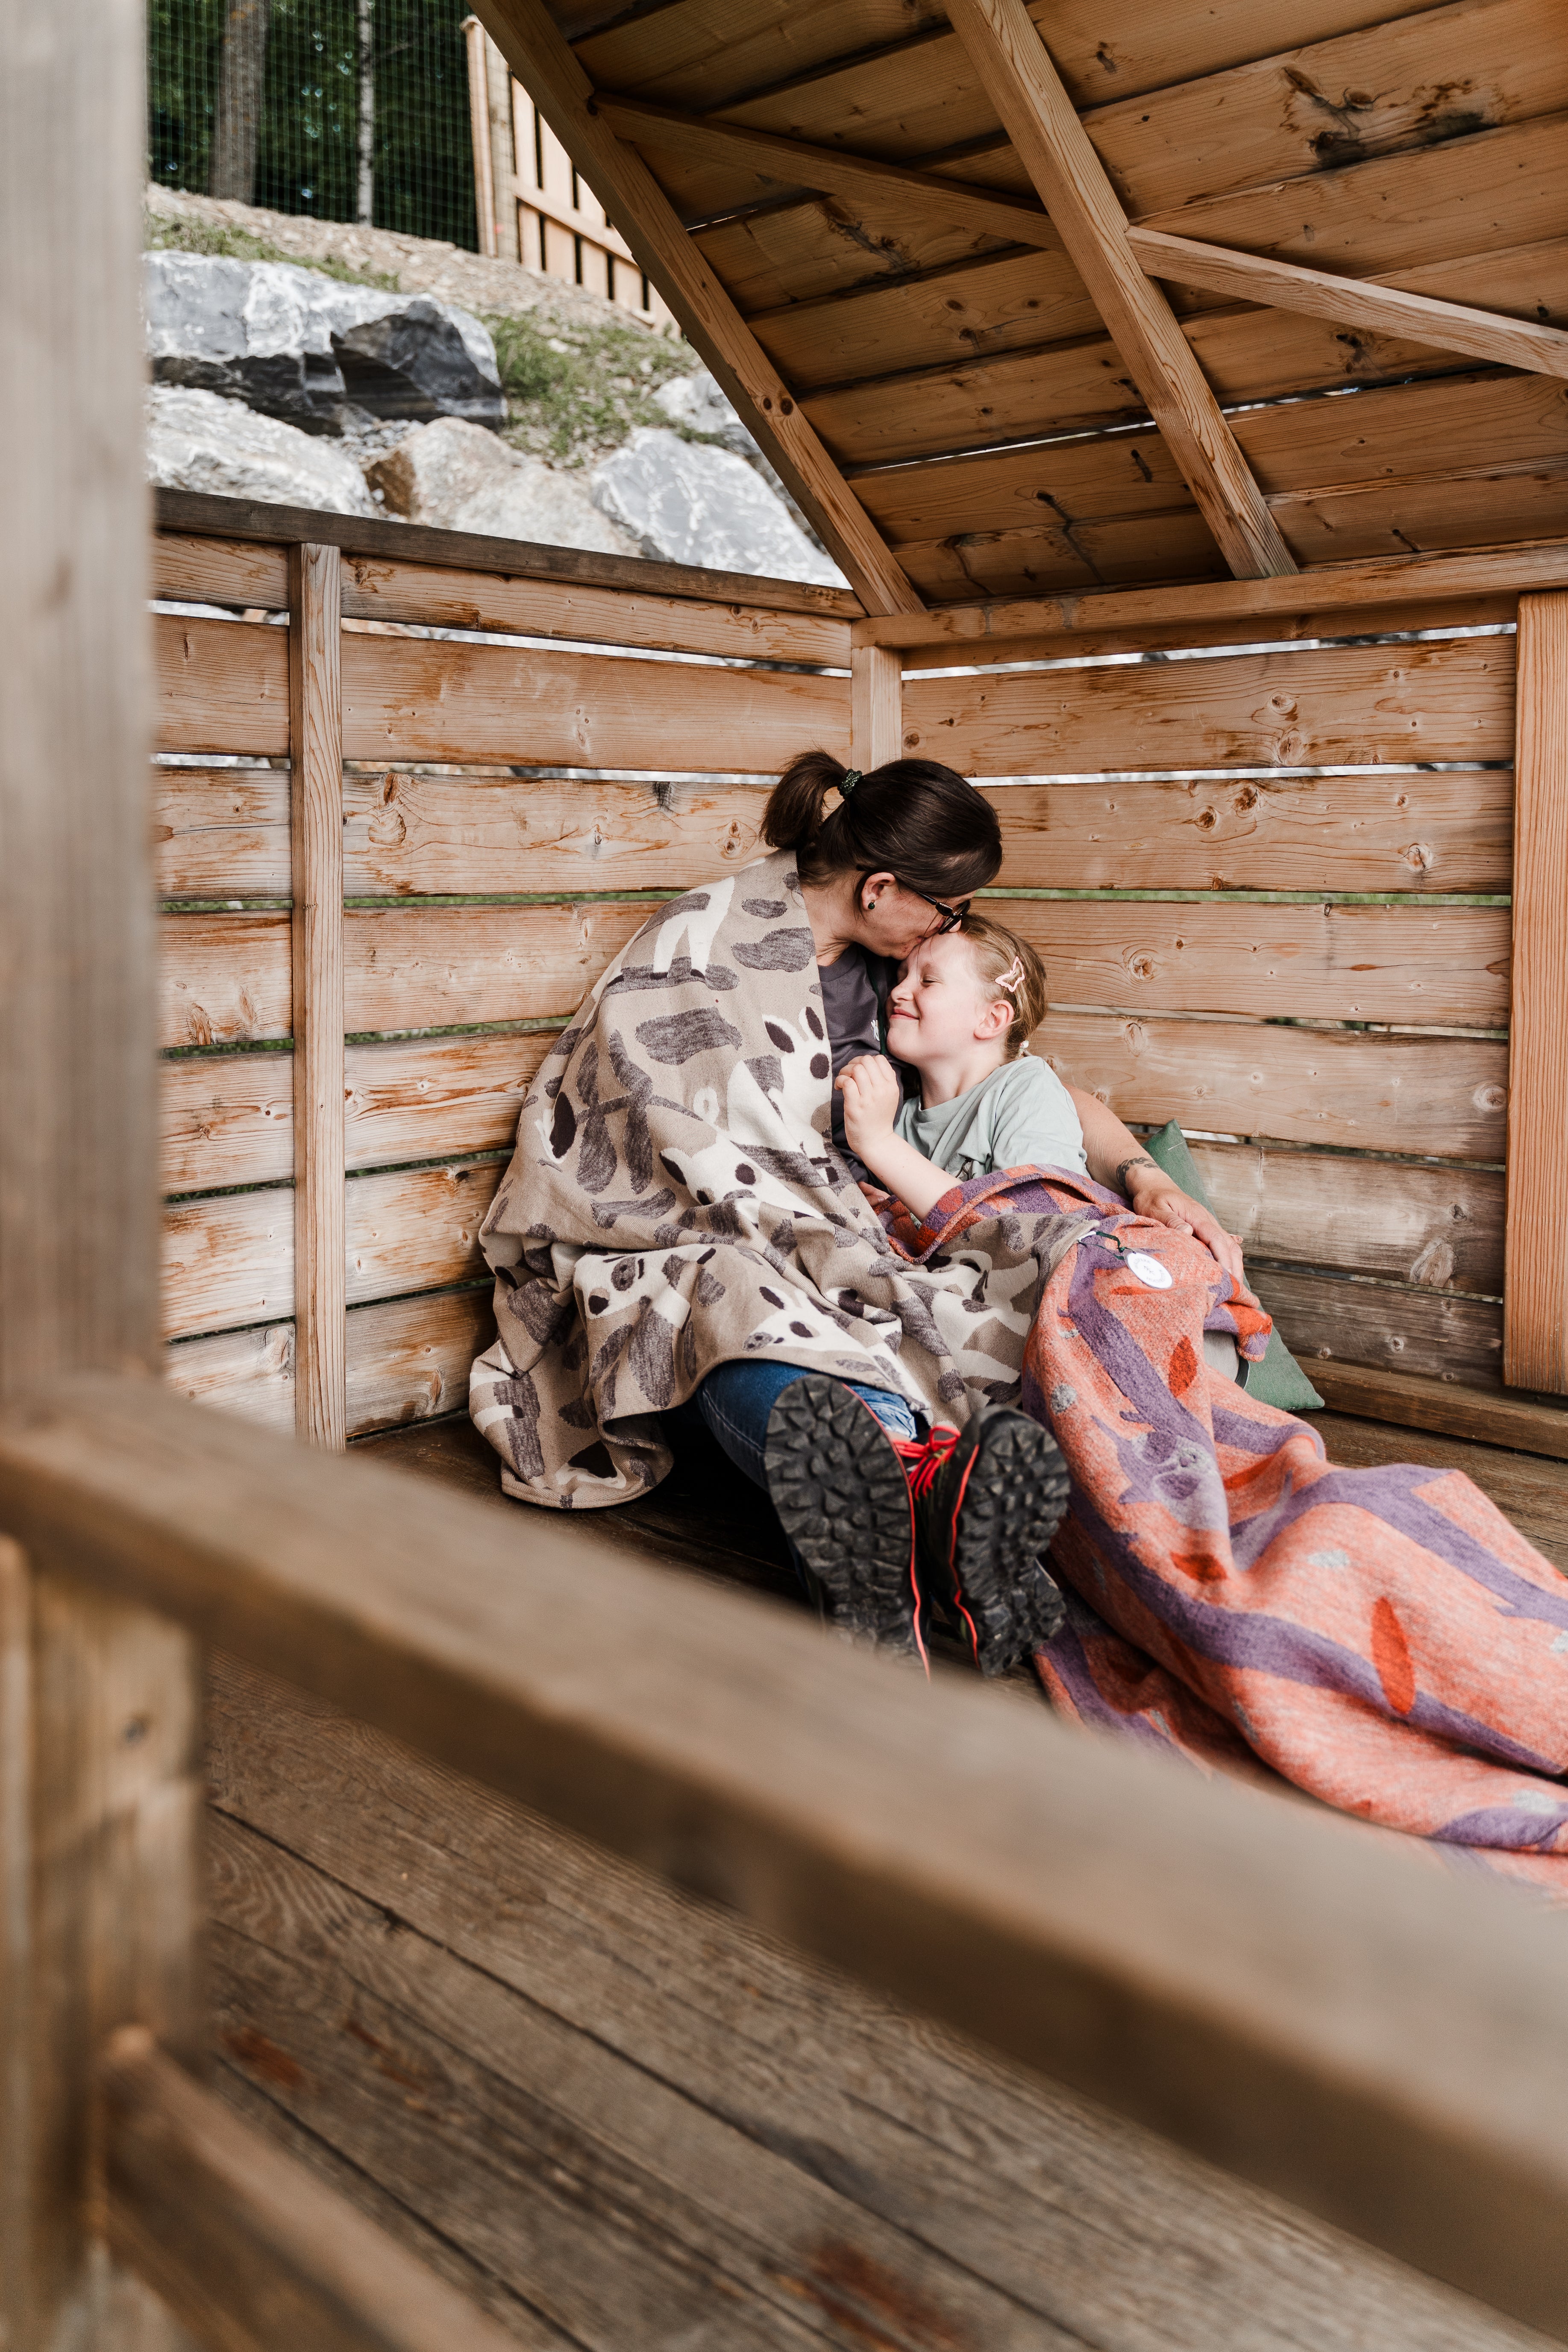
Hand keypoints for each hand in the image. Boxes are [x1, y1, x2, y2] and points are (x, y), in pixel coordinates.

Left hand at [835, 1053, 901, 1156]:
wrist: (875, 1141)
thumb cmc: (878, 1118)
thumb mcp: (890, 1097)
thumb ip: (884, 1080)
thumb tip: (870, 1062)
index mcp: (891, 1086)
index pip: (879, 1059)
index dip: (866, 1061)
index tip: (859, 1071)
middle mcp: (882, 1089)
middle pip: (866, 1060)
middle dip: (853, 1064)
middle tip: (849, 1075)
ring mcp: (869, 1098)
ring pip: (856, 1069)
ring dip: (845, 1071)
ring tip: (844, 1082)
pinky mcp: (855, 1105)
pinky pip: (847, 1082)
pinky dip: (840, 1081)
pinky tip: (839, 1088)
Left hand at [1121, 1160, 1245, 1285]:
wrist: (1153, 1185)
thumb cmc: (1152, 1198)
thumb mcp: (1155, 1208)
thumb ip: (1170, 1220)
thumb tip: (1188, 1232)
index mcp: (1197, 1216)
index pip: (1216, 1239)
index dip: (1223, 1259)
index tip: (1226, 1277)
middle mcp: (1207, 1220)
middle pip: (1229, 1245)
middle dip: (1234, 1267)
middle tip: (1234, 1291)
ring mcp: (1207, 1225)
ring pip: (1229, 1245)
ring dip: (1234, 1264)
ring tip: (1233, 1287)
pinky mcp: (1204, 1229)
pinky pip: (1221, 1244)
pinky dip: (1228, 1258)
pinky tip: (1228, 1273)